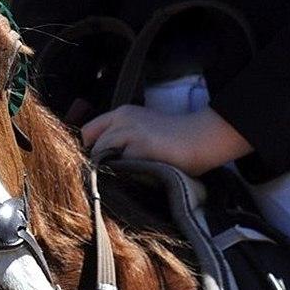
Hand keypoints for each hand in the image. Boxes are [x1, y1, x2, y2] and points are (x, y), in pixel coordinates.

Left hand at [81, 105, 252, 176]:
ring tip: (125, 176)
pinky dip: (123, 175)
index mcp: (122, 113)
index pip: (88, 131)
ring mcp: (130, 133)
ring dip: (108, 170)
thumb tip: (98, 160)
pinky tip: (136, 176)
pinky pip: (119, 167)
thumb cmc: (175, 139)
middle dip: (96, 163)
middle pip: (92, 146)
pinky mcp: (139, 148)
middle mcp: (122, 119)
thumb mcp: (142, 129)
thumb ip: (121, 138)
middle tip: (108, 176)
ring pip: (101, 156)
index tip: (93, 165)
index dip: (88, 150)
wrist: (201, 137)